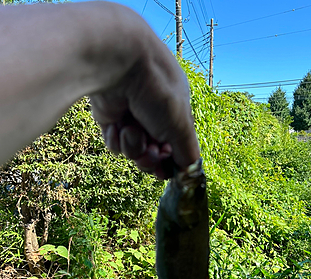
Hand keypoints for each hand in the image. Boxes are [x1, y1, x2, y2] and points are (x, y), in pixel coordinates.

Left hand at [89, 7, 199, 178]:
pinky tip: (116, 126)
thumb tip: (189, 172)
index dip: (171, 162)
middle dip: (151, 159)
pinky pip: (115, 144)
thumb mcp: (181, 126)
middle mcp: (154, 114)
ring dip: (133, 146)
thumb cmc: (156, 91)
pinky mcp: (109, 119)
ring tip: (131, 130)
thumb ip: (187, 152)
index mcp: (177, 111)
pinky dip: (116, 140)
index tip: (167, 172)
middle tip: (150, 154)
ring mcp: (131, 116)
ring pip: (134, 151)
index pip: (177, 145)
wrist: (117, 63)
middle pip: (155, 154)